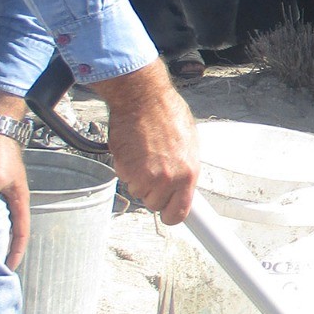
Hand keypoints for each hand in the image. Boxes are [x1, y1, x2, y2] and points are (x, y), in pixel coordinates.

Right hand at [92, 60, 197, 223]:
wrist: (142, 99)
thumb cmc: (168, 115)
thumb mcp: (189, 144)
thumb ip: (185, 168)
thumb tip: (184, 185)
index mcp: (188, 173)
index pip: (179, 213)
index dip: (171, 215)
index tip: (169, 213)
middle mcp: (167, 179)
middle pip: (154, 204)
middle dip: (153, 191)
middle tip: (154, 171)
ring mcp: (144, 175)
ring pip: (138, 192)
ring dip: (139, 179)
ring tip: (145, 155)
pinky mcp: (125, 168)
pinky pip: (124, 179)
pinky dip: (127, 169)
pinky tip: (134, 150)